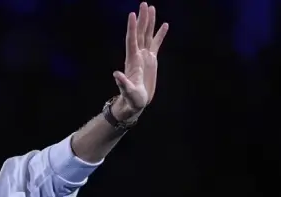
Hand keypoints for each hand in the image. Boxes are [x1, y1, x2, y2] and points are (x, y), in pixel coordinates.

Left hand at [112, 2, 168, 119]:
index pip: (132, 40)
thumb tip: (116, 74)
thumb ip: (122, 83)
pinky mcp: (151, 60)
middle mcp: (137, 55)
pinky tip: (165, 25)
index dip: (132, 28)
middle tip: (144, 4)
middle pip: (140, 33)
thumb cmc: (131, 99)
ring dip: (149, 22)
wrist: (135, 103)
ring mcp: (144, 57)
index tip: (132, 14)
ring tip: (151, 8)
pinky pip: (156, 44)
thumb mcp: (127, 92)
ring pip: (147, 35)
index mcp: (132, 60)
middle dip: (142, 19)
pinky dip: (160, 34)